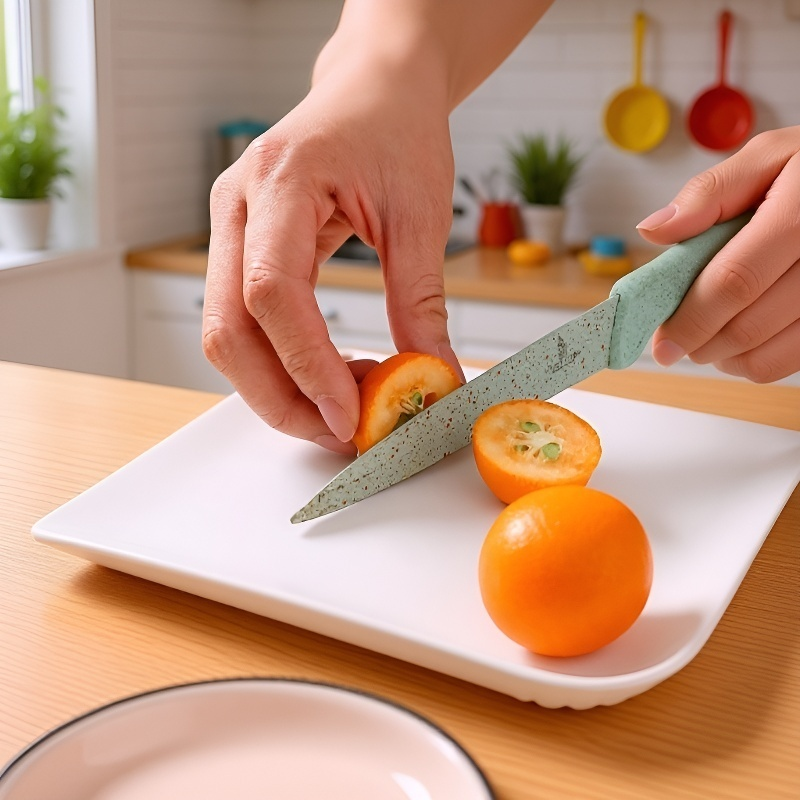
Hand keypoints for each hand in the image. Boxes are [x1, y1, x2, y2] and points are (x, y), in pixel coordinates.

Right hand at [203, 50, 458, 455]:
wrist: (375, 90)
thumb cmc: (396, 129)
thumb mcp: (421, 214)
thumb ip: (420, 301)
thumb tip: (432, 378)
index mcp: (279, 182)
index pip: (271, 293)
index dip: (307, 365)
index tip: (350, 416)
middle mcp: (237, 206)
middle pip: (227, 328)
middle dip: (281, 397)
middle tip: (342, 435)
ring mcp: (230, 229)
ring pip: (227, 335)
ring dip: (280, 388)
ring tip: (345, 411)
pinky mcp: (242, 250)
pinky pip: (247, 324)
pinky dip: (284, 364)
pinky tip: (332, 376)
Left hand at [636, 126, 799, 382]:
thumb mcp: (768, 159)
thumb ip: (709, 193)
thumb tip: (654, 229)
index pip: (736, 279)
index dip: (691, 317)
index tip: (660, 342)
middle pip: (748, 325)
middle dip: (698, 341)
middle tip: (674, 340)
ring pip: (767, 355)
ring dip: (722, 356)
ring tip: (705, 335)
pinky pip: (788, 362)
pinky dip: (752, 361)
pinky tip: (739, 340)